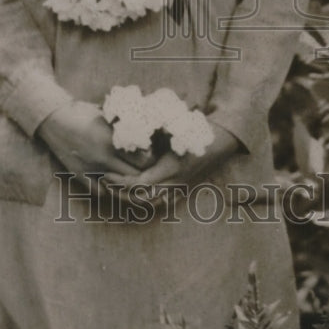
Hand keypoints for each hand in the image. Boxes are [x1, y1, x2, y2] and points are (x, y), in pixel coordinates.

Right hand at [36, 101, 153, 187]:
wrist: (54, 119)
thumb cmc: (82, 112)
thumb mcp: (107, 116)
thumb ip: (124, 126)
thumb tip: (145, 130)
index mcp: (112, 142)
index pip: (143, 161)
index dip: (151, 160)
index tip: (152, 156)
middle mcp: (103, 159)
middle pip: (134, 177)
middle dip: (143, 174)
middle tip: (146, 170)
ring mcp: (91, 169)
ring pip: (119, 187)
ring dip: (127, 184)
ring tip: (132, 178)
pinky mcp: (80, 176)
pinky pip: (100, 192)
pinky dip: (109, 190)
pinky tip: (112, 182)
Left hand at [103, 121, 240, 201]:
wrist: (223, 139)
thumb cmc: (197, 128)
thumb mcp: (174, 125)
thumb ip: (153, 129)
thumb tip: (129, 126)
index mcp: (171, 167)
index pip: (139, 183)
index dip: (120, 182)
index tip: (106, 174)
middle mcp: (175, 182)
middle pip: (142, 198)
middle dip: (121, 193)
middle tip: (104, 183)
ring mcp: (181, 188)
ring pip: (151, 203)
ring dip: (131, 199)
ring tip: (115, 189)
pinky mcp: (183, 189)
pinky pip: (161, 202)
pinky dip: (145, 200)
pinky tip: (133, 194)